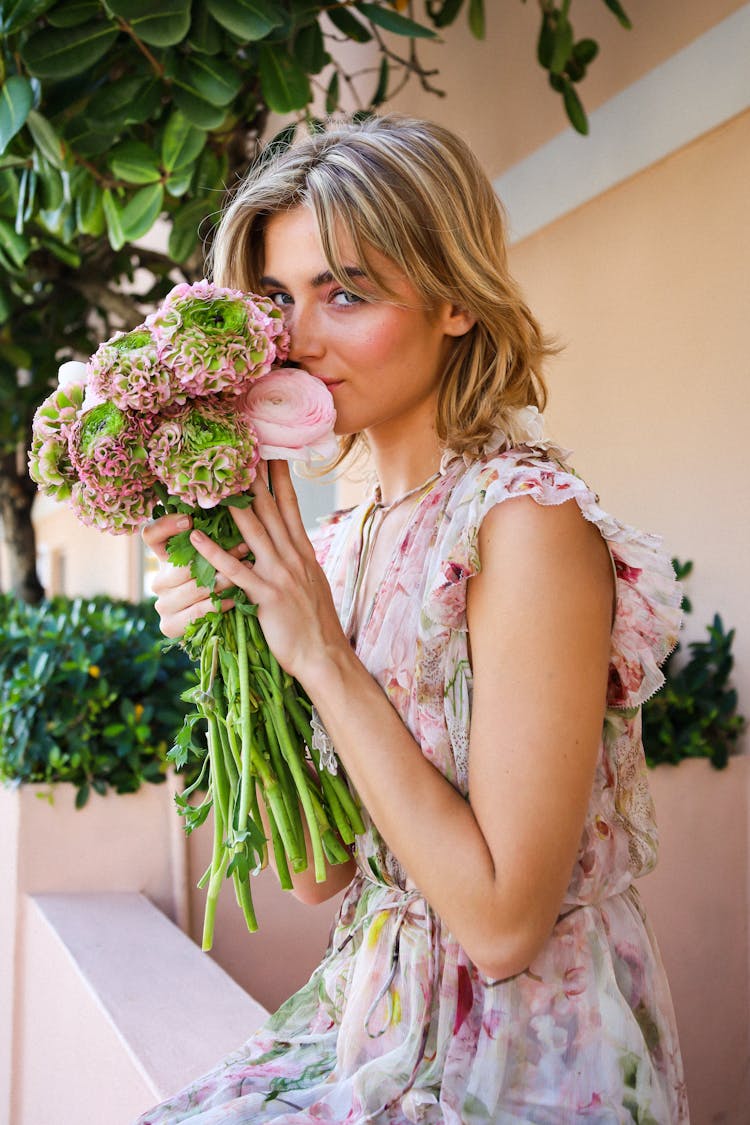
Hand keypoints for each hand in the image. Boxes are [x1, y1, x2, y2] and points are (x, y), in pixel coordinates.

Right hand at [142, 512, 249, 638]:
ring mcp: (162, 604)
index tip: (189, 521)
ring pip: (193, 588)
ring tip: (247, 571)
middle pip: (181, 565)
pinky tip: (235, 598)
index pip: (151, 535)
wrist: (221, 626)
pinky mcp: (168, 625)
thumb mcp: (219, 558)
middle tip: (244, 548)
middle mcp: (159, 579)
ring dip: (223, 579)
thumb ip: (217, 539)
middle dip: (216, 556)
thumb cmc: (224, 582)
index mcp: (164, 558)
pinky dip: (218, 604)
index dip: (166, 526)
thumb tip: (238, 510)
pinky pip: (195, 612)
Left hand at [187, 461, 350, 686]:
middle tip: (241, 446)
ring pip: (254, 530)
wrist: (325, 655)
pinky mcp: (266, 595)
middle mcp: (293, 556)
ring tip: (216, 478)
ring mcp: (280, 574)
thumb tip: (292, 545)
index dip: (279, 476)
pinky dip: (213, 551)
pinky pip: (235, 570)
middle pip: (271, 508)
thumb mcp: (314, 583)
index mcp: (303, 552)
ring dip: (234, 503)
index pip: (290, 505)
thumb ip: (300, 561)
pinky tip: (195, 536)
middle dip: (256, 476)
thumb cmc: (317, 624)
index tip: (270, 450)